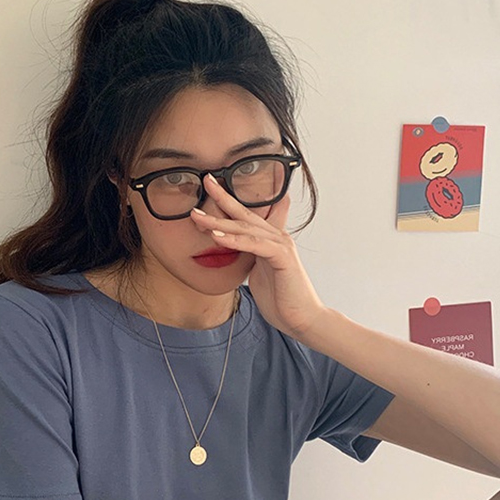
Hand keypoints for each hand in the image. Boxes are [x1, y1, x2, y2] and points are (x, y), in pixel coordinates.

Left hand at [190, 174, 326, 339]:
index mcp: (268, 241)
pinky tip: (217, 237)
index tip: (208, 187)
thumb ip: (247, 259)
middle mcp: (276, 238)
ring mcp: (280, 246)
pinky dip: (235, 240)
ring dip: (220, 221)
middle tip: (205, 180)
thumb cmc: (280, 300)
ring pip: (246, 229)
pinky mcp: (283, 257)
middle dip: (223, 198)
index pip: (243, 218)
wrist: (302, 320)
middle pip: (244, 214)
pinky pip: (255, 245)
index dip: (226, 202)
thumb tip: (230, 254)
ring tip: (198, 216)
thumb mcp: (257, 275)